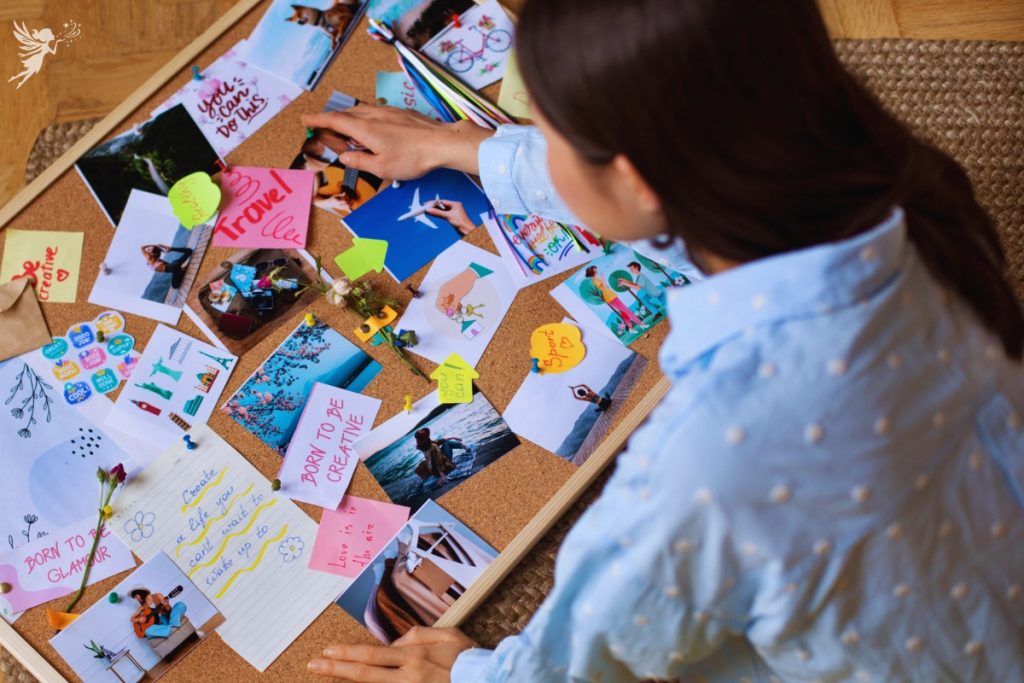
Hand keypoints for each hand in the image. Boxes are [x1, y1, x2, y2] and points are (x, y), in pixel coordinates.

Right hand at [301, 105, 493, 179]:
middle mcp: (374, 115)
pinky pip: (376, 111)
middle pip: (347, 113)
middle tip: (321, 125)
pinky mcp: (401, 113)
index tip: (305, 119)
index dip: (318, 119)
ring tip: (344, 125)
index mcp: (365, 129)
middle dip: (331, 118)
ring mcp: (389, 111)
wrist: (442, 143)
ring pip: (362, 110)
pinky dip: (365, 116)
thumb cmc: (412, 159)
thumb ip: (360, 161)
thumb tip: (344, 157)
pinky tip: (371, 124)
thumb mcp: (382, 168)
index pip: (335, 120)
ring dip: (349, 116)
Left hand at [308, 627, 475, 681]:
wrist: (486, 679)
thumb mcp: (447, 634)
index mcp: (414, 656)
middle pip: (364, 673)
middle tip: (313, 666)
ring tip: (326, 675)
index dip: (347, 654)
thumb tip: (395, 643)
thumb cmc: (468, 658)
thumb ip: (418, 634)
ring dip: (347, 681)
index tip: (327, 651)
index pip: (372, 655)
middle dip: (336, 669)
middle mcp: (408, 676)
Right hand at [426, 200, 475, 235]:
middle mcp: (454, 207)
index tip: (427, 204)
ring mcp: (453, 212)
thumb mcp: (448, 216)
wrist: (467, 231)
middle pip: (441, 205)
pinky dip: (438, 214)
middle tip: (425, 207)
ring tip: (427, 210)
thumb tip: (429, 210)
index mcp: (455, 204)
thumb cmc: (461, 223)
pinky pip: (443, 214)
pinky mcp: (452, 218)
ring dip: (435, 210)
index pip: (442, 202)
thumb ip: (438, 213)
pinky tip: (432, 214)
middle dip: (434, 206)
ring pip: (442, 210)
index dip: (434, 203)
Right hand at [436, 266, 479, 315]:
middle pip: (443, 304)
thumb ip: (453, 305)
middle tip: (456, 313)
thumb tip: (450, 313)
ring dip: (453, 307)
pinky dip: (455, 304)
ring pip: (448, 303)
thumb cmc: (463, 284)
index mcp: (443, 291)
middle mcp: (444, 292)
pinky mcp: (453, 292)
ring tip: (459, 311)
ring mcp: (448, 292)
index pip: (438, 304)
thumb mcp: (459, 296)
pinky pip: (452, 300)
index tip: (449, 314)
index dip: (443, 310)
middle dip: (449, 309)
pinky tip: (460, 306)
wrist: (470, 275)